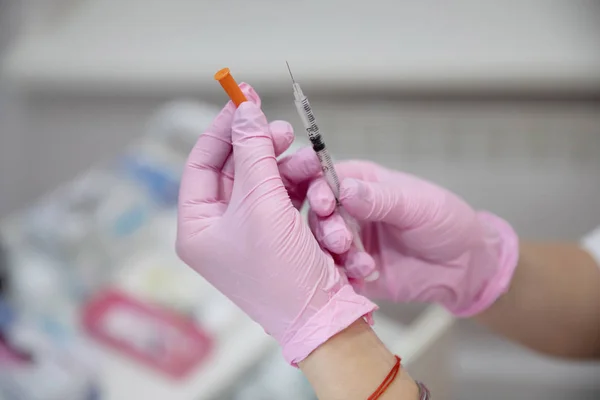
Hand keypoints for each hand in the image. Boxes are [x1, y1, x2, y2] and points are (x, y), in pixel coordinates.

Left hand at [175, 86, 375, 363]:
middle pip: (234, 168)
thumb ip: (253, 152)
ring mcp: (248, 231)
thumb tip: (245, 110)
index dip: (223, 128)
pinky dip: (299, 186)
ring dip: (287, 167)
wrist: (323, 318)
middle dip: (260, 146)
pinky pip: (283, 196)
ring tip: (310, 160)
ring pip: (263, 180)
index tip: (243, 97)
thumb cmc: (283, 273)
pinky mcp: (277, 234)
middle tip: (282, 128)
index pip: (201, 163)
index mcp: (197, 226)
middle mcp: (218, 228)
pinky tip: (315, 182)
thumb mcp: (263, 205)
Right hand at [306, 160, 518, 315]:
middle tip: (342, 241)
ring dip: (336, 255)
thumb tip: (344, 190)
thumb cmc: (445, 222)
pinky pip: (336, 273)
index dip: (319, 190)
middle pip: (320, 215)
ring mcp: (352, 242)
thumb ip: (380, 199)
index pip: (327, 180)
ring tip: (362, 263)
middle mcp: (351, 211)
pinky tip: (366, 276)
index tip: (324, 205)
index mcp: (362, 184)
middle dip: (327, 228)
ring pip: (324, 246)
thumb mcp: (416, 205)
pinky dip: (345, 276)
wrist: (464, 267)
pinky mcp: (355, 270)